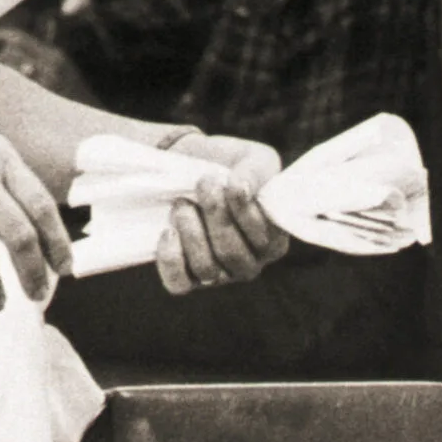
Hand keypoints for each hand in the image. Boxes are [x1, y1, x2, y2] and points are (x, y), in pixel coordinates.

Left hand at [148, 129, 291, 293]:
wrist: (194, 167)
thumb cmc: (232, 166)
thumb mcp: (254, 158)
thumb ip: (256, 171)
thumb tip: (241, 187)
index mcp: (273, 242)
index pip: (264, 241)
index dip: (244, 212)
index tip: (230, 182)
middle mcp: (249, 265)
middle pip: (232, 254)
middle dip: (215, 215)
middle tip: (204, 183)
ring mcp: (218, 276)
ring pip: (206, 269)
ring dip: (191, 232)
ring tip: (183, 204)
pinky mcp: (186, 280)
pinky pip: (179, 283)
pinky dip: (171, 259)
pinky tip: (168, 230)